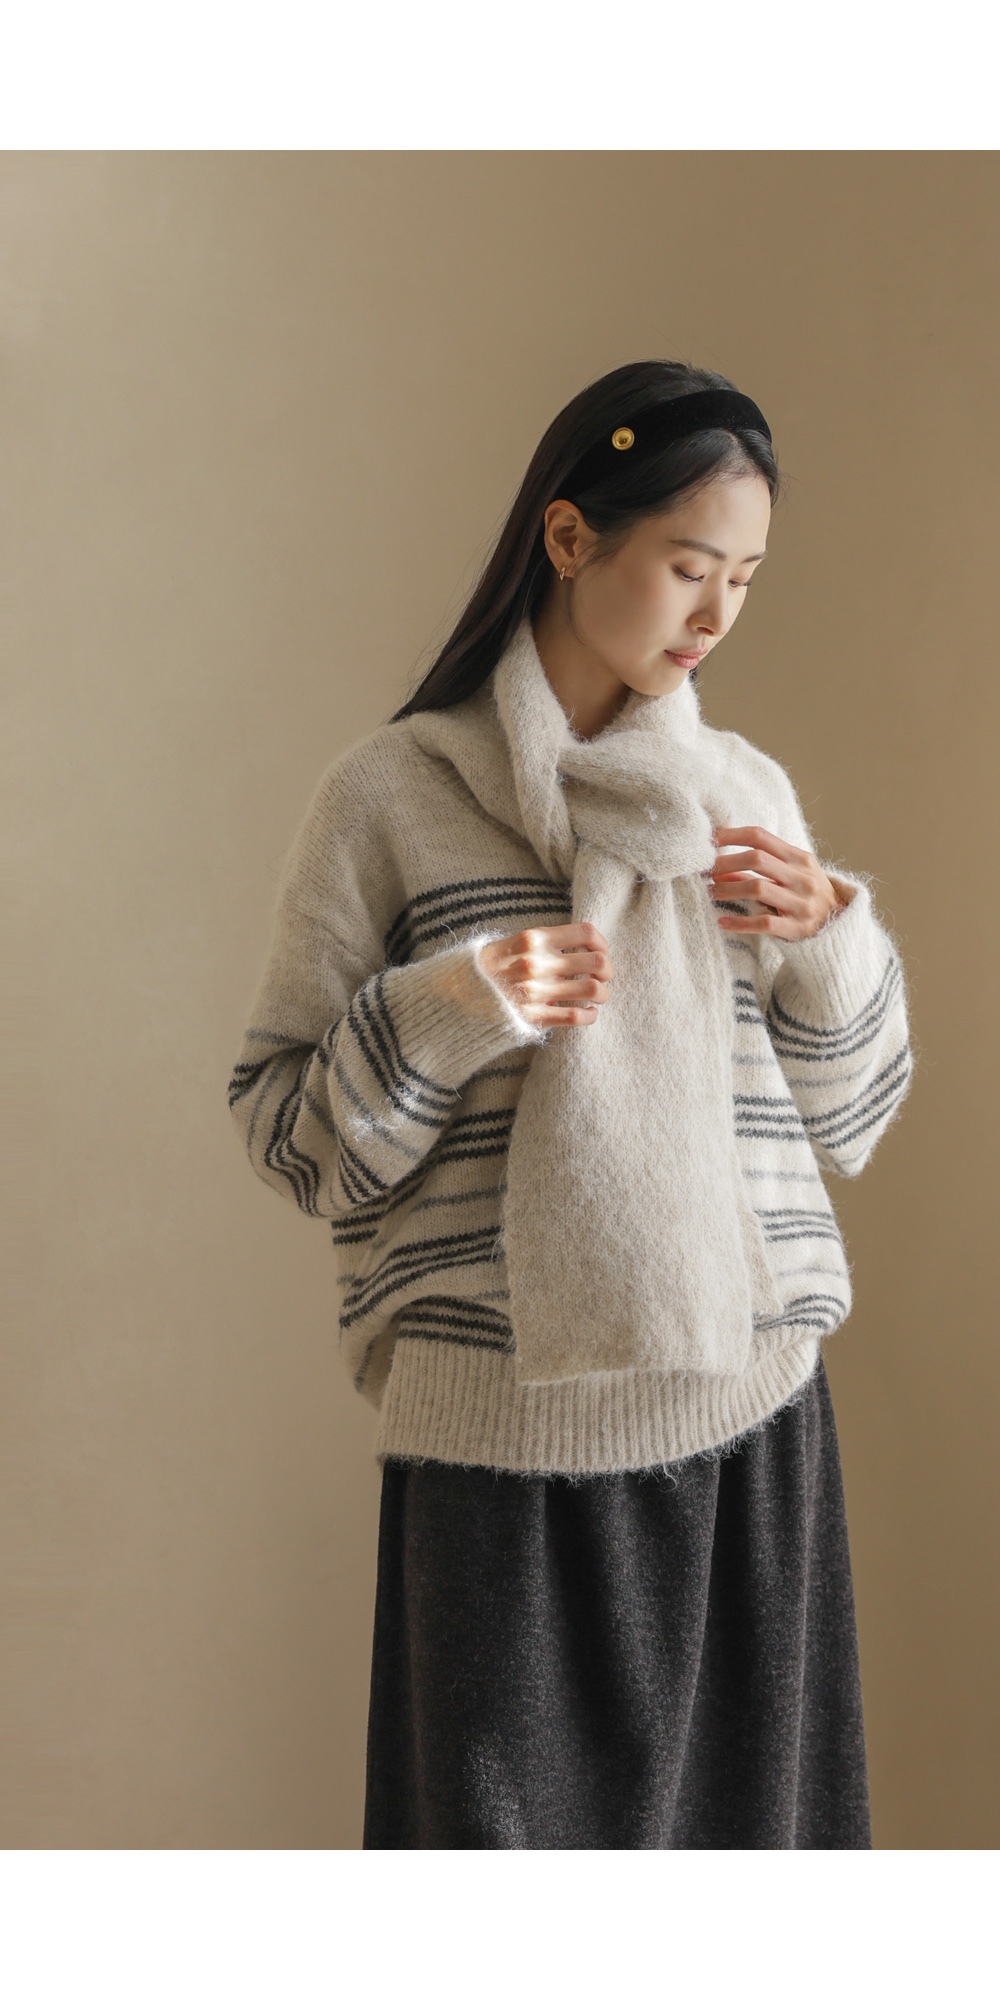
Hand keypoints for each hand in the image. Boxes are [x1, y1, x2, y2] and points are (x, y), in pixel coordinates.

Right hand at [477, 921, 613, 1026]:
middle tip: (603, 976)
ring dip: (603, 994)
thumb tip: (572, 942)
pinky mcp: (535, 1017)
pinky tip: (589, 1013)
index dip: (601, 942)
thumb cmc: (482, 970)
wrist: (453, 1000)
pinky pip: (577, 1017)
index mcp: (533, 939)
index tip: (599, 950)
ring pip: (594, 990)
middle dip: (608, 970)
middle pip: (598, 962)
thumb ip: (537, 941)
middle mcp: (538, 963)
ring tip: (598, 996)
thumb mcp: (506, 943)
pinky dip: (590, 1016)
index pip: (586, 932)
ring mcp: (538, 991)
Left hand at [708, 825, 843, 939]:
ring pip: (757, 889)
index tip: (710, 839)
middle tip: (705, 869)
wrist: (839, 928)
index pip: (762, 837)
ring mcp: (801, 903)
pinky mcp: (797, 928)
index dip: (732, 835)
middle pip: (757, 859)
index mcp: (800, 859)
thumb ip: (760, 869)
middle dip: (726, 862)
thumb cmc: (807, 896)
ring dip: (728, 889)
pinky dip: (739, 923)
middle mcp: (802, 878)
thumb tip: (719, 865)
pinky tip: (722, 922)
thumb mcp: (791, 875)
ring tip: (711, 892)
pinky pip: (763, 923)